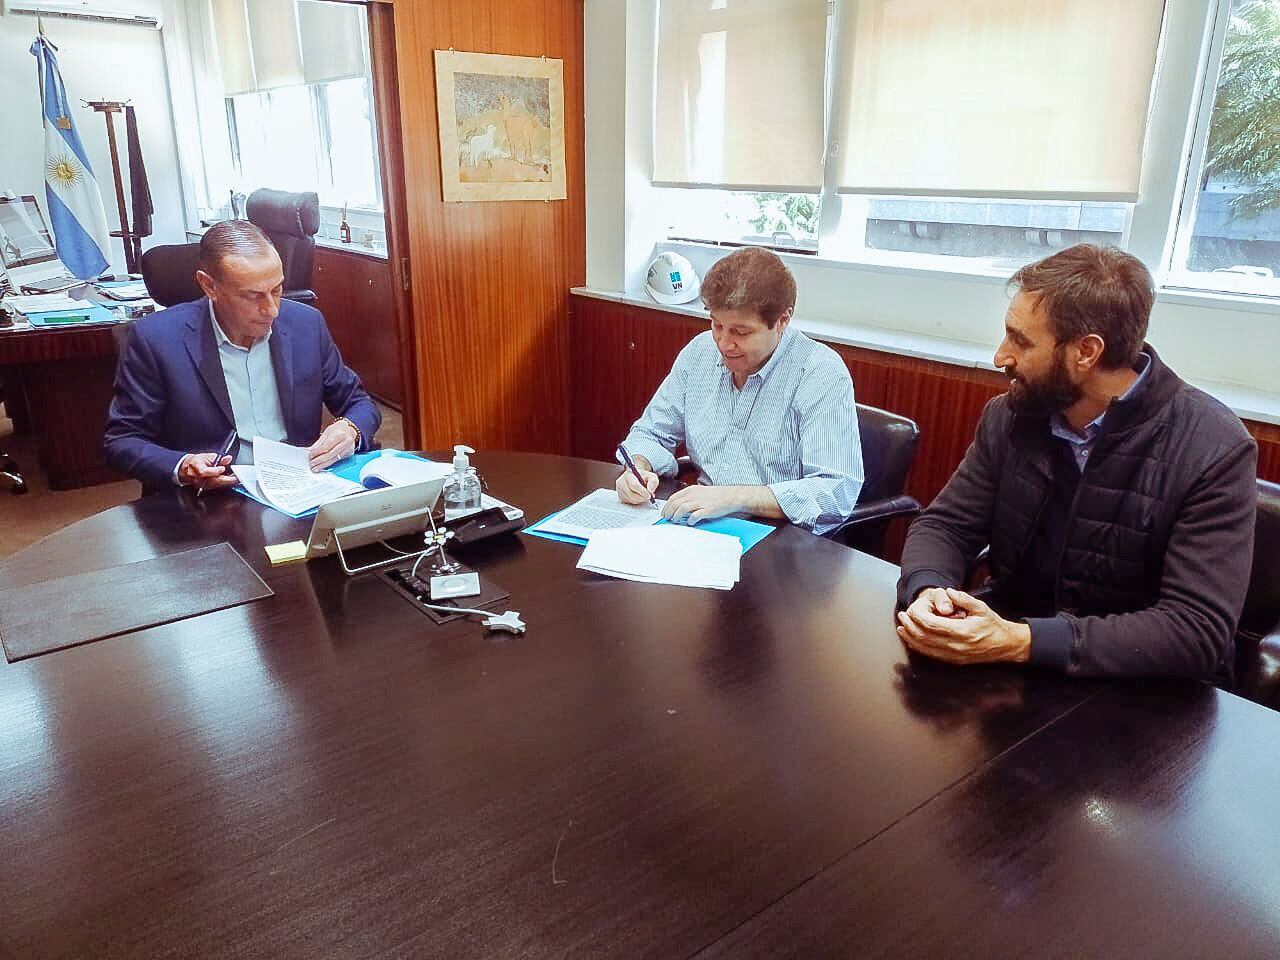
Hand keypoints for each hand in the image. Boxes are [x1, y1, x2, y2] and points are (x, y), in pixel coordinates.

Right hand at [178, 452, 236, 491]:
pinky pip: (215, 487)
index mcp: (196, 468)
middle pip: (212, 481)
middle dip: (226, 479)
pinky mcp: (204, 488)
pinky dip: (222, 484)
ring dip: (226, 482)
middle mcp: (197, 478)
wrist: (186, 469)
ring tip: (235, 478)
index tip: (223, 468)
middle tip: (236, 477)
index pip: (205, 472)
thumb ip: (219, 458)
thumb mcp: (207, 456)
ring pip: (215, 485)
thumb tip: (227, 458)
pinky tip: (229, 481)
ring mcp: (200, 485)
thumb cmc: (196, 462)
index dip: (214, 471)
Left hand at [308, 420, 357, 471]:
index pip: (326, 446)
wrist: (350, 430)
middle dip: (319, 460)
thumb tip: (311, 451)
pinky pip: (337, 460)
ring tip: (316, 468)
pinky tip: (323, 466)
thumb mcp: (327, 433)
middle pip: (330, 454)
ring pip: (334, 459)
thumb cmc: (337, 430)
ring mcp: (348, 449)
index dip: (317, 452)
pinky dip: (329, 464)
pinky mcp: (348, 454)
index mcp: (340, 435)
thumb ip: (319, 443)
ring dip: (323, 465)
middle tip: (312, 464)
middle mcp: (346, 443)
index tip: (310, 455)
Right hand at [616, 457, 658, 503]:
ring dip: (640, 500)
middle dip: (642, 497)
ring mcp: (619, 490)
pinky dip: (636, 501)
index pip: (634, 485)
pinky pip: (629, 502)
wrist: (636, 477)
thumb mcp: (651, 476)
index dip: (642, 492)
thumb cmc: (643, 477)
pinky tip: (638, 496)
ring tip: (644, 495)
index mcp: (628, 474)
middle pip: (631, 494)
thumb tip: (650, 490)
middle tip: (648, 497)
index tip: (649, 495)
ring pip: (631, 499)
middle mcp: (621, 482)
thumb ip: (653, 482)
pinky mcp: (620, 496)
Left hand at [661, 484, 741, 524]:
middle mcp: (694, 495)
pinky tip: (690, 522)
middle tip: (667, 518)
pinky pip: (694, 516)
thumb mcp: (700, 492)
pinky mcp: (707, 510)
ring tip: (675, 521)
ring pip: (682, 509)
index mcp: (691, 490)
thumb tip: (678, 506)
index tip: (664, 512)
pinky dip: (690, 520)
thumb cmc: (716, 495)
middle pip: (675, 504)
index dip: (667, 506)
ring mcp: (700, 502)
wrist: (730, 496)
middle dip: (668, 512)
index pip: (673, 497)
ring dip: (676, 516)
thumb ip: (689, 497)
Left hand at [896, 587, 1030, 664]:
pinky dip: (918, 647)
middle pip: (924, 637)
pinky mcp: (953, 661)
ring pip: (925, 648)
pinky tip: (912, 640)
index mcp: (963, 631)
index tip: (910, 610)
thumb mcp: (981, 607)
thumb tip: (948, 592)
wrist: (1006, 645)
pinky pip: (931, 655)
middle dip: (910, 626)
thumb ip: (963, 599)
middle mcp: (956, 646)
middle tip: (902, 615)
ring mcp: (954, 656)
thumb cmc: (993, 625)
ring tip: (901, 627)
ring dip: (910, 637)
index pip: (932, 625)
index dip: (918, 617)